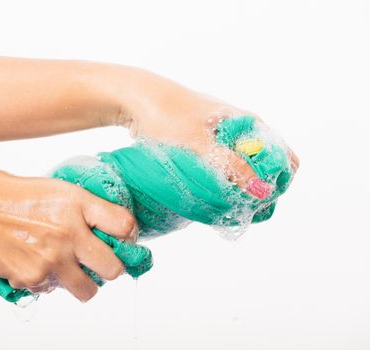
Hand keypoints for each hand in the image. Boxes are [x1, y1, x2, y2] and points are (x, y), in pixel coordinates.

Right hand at [0, 169, 136, 301]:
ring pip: (90, 290)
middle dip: (110, 268)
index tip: (123, 238)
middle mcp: (70, 232)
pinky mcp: (34, 277)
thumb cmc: (9, 194)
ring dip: (84, 283)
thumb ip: (81, 208)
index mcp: (78, 203)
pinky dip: (49, 282)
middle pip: (115, 268)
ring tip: (70, 270)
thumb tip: (102, 225)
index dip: (128, 235)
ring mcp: (53, 258)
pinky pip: (54, 290)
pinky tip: (36, 264)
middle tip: (99, 262)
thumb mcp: (54, 188)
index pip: (125, 225)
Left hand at [104, 67, 299, 197]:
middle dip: (257, 191)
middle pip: (265, 170)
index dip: (279, 184)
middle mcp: (242, 132)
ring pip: (243, 171)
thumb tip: (262, 192)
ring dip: (238, 190)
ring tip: (223, 206)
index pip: (285, 160)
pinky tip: (210, 197)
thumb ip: (231, 167)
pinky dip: (222, 184)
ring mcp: (224, 139)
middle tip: (238, 208)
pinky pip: (223, 170)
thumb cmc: (169, 116)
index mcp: (250, 125)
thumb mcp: (200, 143)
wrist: (137, 100)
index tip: (260, 202)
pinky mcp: (206, 147)